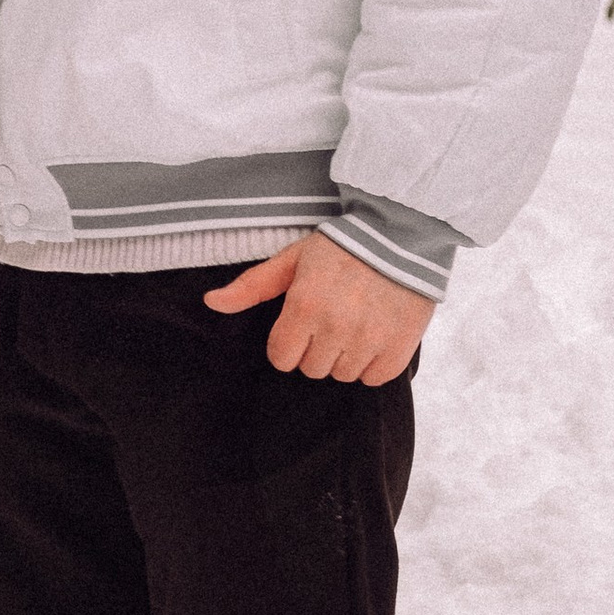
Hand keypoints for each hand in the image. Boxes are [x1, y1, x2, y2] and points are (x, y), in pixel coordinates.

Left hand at [203, 234, 430, 384]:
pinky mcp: (399, 348)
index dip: (288, 343)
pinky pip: (374, 378)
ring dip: (344, 356)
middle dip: (316, 348)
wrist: (402, 237)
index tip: (301, 325)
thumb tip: (211, 302)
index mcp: (304, 306)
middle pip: (311, 369)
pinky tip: (375, 335)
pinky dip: (373, 364)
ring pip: (342, 374)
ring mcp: (369, 340)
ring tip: (355, 323)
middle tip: (331, 318)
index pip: (281, 358)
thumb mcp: (292, 260)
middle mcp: (335, 327)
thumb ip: (252, 286)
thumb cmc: (341, 248)